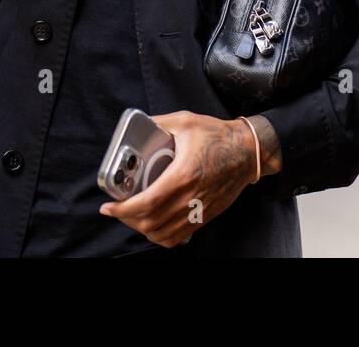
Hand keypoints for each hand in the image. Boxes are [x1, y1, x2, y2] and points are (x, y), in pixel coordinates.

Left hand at [98, 111, 257, 247]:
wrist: (249, 151)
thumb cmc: (219, 136)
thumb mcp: (186, 121)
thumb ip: (159, 123)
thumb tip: (138, 125)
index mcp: (183, 175)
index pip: (146, 203)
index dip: (122, 210)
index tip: (109, 207)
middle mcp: (190, 198)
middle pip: (150, 223)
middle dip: (127, 220)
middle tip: (118, 210)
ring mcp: (199, 210)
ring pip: (162, 234)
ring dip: (142, 229)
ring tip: (133, 217)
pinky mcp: (205, 216)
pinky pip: (177, 237)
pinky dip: (161, 236)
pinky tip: (154, 225)